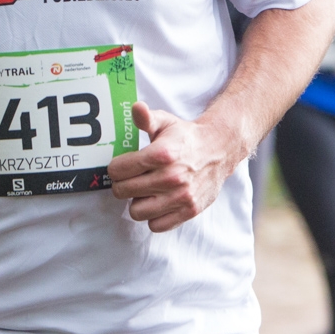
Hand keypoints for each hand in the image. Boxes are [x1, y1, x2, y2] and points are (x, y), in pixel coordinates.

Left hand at [108, 101, 239, 231]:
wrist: (219, 150)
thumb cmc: (186, 137)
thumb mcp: (165, 122)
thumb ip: (146, 118)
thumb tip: (136, 108)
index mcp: (161, 154)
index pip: (118, 170)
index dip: (115, 167)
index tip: (122, 165)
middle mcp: (171, 177)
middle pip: (123, 191)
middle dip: (122, 184)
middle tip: (131, 178)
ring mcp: (181, 197)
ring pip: (137, 211)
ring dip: (137, 201)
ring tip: (145, 191)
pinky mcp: (189, 211)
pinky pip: (156, 225)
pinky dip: (153, 216)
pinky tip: (157, 202)